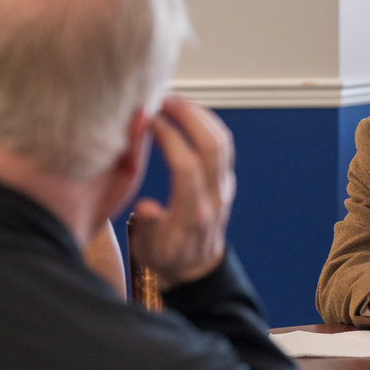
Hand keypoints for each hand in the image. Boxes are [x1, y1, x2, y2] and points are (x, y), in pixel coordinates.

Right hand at [128, 96, 235, 289]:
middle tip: (164, 98)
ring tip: (175, 100)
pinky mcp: (225, 181)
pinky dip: (208, 124)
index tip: (148, 120)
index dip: (169, 138)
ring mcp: (224, 187)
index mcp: (193, 213)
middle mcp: (214, 197)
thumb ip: (147, 228)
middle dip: (190, 116)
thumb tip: (145, 205)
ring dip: (201, 115)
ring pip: (223, 142)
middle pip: (213, 146)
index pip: (187, 167)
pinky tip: (188, 114)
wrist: (197, 270)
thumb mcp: (149, 251)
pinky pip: (223, 146)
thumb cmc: (169, 259)